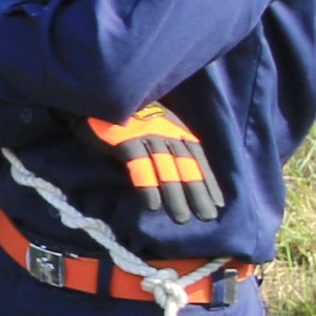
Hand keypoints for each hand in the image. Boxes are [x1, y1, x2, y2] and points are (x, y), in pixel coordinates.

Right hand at [87, 105, 227, 225]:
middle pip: (187, 166)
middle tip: (206, 217)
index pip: (197, 157)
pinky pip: (140, 167)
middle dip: (197, 193)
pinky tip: (152, 206)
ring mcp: (146, 135)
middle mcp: (166, 132)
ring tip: (182, 218)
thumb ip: (166, 144)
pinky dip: (147, 186)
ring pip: (167, 169)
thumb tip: (178, 175)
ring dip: (175, 196)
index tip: (217, 203)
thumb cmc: (127, 116)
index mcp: (176, 128)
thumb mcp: (155, 124)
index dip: (208, 180)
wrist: (98, 96)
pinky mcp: (125, 141)